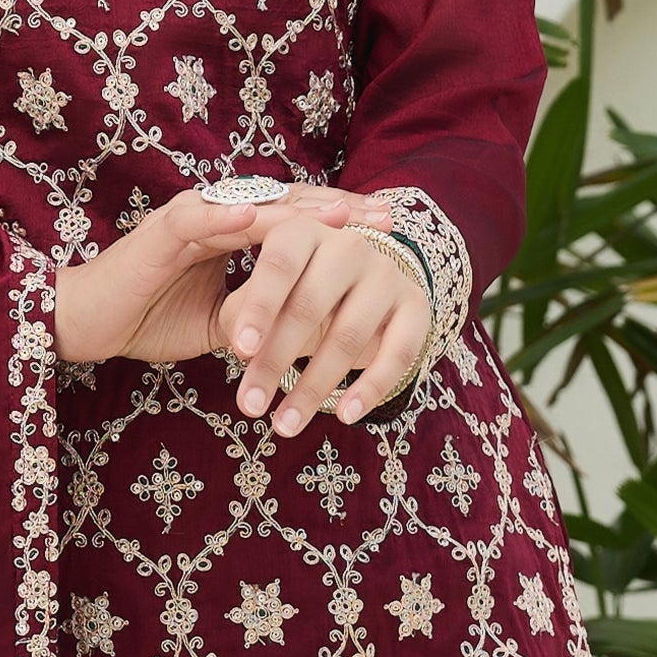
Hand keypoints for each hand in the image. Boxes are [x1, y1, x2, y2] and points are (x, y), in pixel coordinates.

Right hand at [50, 181, 422, 429]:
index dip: (340, 221)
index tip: (387, 230)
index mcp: (231, 231)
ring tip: (344, 215)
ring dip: (301, 210)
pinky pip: (201, 219)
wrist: (86, 324)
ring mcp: (190, 218)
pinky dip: (232, 218)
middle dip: (339, 209)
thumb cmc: (147, 318)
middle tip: (388, 216)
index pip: (295, 218)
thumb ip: (258, 314)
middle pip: (287, 203)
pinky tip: (265, 218)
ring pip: (255, 206)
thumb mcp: (219, 323)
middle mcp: (216, 215)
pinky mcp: (161, 232)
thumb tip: (306, 330)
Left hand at [215, 194, 431, 436]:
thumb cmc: (293, 295)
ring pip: (349, 336)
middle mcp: (348, 246)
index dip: (259, 308)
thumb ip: (244, 313)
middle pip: (310, 306)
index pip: (279, 264)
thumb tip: (247, 350)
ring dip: (314, 387)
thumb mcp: (262, 296)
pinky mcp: (417, 304)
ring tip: (284, 425)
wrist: (360, 286)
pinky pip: (399, 352)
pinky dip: (371, 387)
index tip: (239, 351)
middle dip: (275, 361)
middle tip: (250, 405)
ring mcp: (386, 273)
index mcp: (302, 232)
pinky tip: (346, 415)